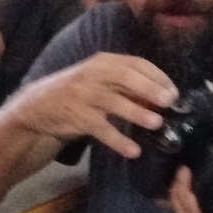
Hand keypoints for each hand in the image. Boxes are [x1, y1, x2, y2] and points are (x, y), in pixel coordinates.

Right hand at [7, 53, 177, 158]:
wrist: (39, 107)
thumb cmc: (79, 93)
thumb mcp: (101, 81)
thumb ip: (126, 85)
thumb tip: (160, 97)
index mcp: (103, 61)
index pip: (135, 63)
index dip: (157, 76)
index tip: (173, 91)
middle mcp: (93, 74)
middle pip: (125, 77)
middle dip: (150, 88)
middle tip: (169, 102)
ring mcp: (84, 95)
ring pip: (114, 101)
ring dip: (136, 112)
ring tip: (156, 123)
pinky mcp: (77, 117)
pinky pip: (101, 129)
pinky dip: (118, 140)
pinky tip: (133, 151)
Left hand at [163, 137, 212, 212]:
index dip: (191, 208)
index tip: (188, 180)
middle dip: (178, 196)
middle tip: (182, 170)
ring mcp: (212, 212)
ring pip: (183, 211)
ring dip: (175, 194)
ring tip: (179, 169)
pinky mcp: (207, 202)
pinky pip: (186, 203)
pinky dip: (178, 191)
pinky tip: (178, 172)